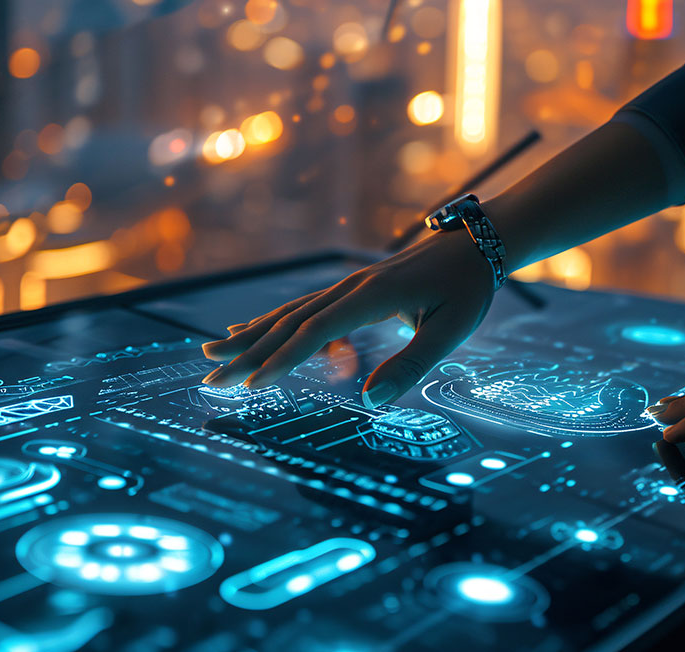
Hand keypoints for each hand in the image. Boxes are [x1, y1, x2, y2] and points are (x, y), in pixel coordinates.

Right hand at [200, 230, 495, 407]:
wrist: (475, 245)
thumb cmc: (466, 289)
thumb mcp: (451, 331)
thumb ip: (412, 365)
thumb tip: (372, 401)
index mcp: (372, 297)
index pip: (315, 333)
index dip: (281, 360)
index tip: (251, 386)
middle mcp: (350, 288)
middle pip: (289, 323)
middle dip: (248, 353)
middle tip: (209, 378)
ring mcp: (347, 285)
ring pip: (289, 313)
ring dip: (250, 335)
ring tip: (212, 354)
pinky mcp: (350, 288)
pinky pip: (303, 307)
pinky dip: (272, 322)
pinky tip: (250, 330)